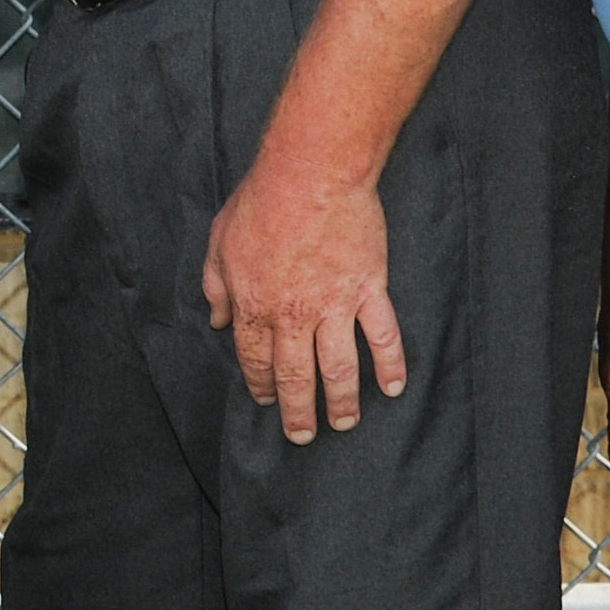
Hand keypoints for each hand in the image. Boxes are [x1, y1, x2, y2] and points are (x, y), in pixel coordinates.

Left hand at [200, 152, 403, 445]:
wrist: (311, 174)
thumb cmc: (261, 203)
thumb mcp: (219, 242)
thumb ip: (216, 286)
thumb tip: (215, 319)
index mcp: (255, 305)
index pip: (255, 359)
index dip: (260, 384)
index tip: (265, 400)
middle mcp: (294, 315)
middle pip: (295, 375)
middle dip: (298, 411)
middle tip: (302, 435)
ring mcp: (335, 305)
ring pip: (339, 367)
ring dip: (342, 401)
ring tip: (343, 424)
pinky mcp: (369, 289)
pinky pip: (383, 335)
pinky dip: (390, 364)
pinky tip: (393, 388)